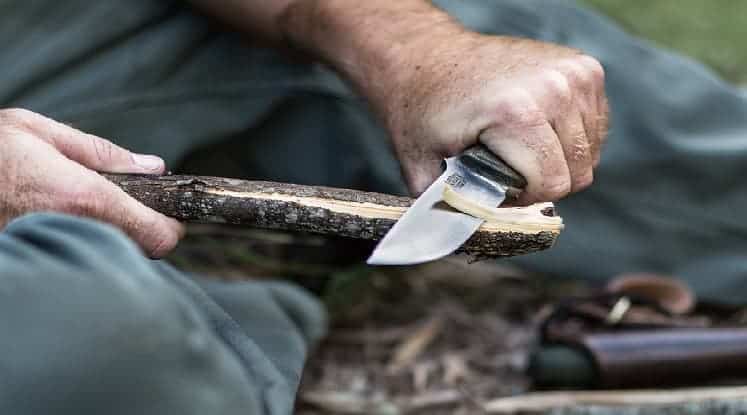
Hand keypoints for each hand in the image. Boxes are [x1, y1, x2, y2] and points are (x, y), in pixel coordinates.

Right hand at [0, 108, 183, 256]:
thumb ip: (101, 152)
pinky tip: (68, 219)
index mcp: (84, 197)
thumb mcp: (39, 131)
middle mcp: (74, 231)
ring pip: (110, 254)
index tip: (170, 214)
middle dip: (144, 229)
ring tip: (93, 208)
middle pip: (137, 251)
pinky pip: (80, 256)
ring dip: (115, 235)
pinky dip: (86, 242)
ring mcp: (55, 248)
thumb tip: (152, 166)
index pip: (156, 236)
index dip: (170, 227)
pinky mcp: (36, 256)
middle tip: (133, 206)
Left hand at [384, 31, 608, 203]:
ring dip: (557, 161)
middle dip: (541, 183)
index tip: (495, 187)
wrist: (428, 56)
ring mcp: (574, 73)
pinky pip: (594, 128)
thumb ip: (446, 209)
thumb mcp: (421, 165)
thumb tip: (461, 245)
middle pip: (577, 172)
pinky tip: (536, 130)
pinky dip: (569, 139)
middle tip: (504, 170)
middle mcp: (554, 86)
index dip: (523, 199)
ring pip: (589, 153)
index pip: (551, 185)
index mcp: (516, 111)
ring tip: (517, 147)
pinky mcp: (586, 68)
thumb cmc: (422, 112)